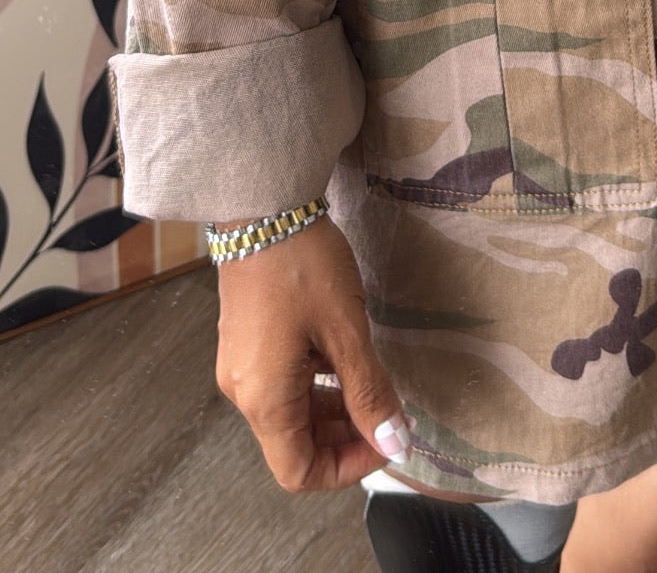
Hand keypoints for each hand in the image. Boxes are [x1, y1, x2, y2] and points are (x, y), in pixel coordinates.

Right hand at [213, 211, 409, 491]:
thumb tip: (394, 443)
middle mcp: (244, 390)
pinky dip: (315, 384)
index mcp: (263, 398)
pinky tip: (343, 356)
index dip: (346, 469)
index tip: (385, 441)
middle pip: (294, 443)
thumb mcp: (347, 331)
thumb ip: (370, 393)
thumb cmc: (303, 265)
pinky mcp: (245, 340)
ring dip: (332, 410)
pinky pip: (281, 382)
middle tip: (388, 412)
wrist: (263, 205)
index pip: (298, 472)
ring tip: (372, 385)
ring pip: (289, 412)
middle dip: (344, 437)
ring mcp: (240, 364)